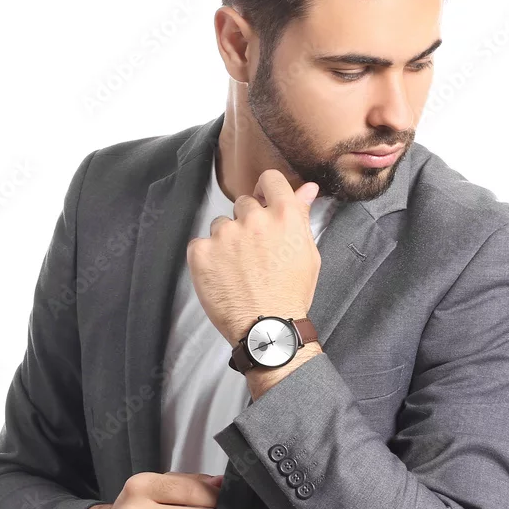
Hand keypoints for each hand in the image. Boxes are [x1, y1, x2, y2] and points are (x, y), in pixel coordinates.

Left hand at [186, 169, 320, 345]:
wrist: (267, 329)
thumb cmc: (291, 293)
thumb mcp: (307, 253)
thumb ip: (302, 215)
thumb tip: (307, 188)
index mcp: (284, 215)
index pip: (270, 179)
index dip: (266, 190)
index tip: (263, 202)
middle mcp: (253, 219)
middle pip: (243, 204)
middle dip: (248, 223)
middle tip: (254, 253)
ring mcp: (225, 235)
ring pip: (221, 225)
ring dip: (227, 241)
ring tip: (238, 269)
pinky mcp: (201, 252)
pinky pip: (200, 244)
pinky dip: (207, 258)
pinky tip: (221, 276)